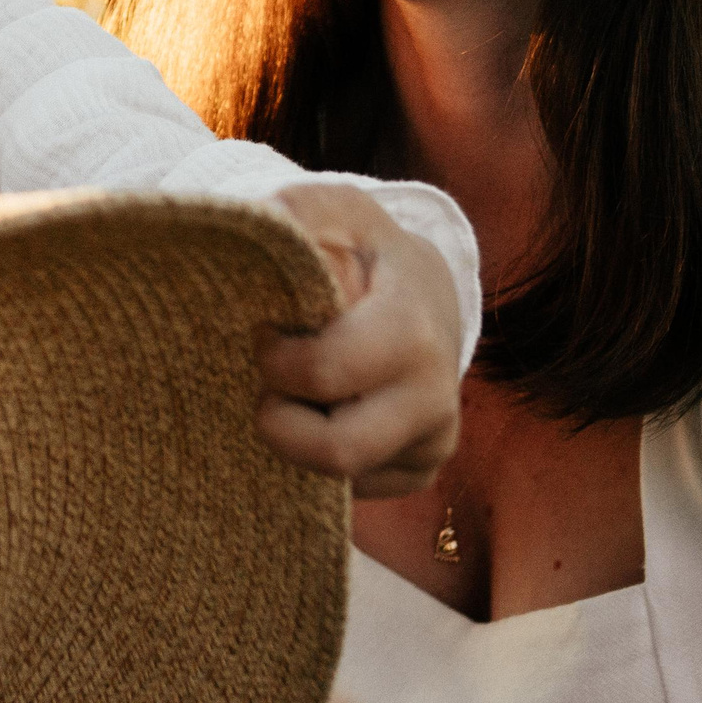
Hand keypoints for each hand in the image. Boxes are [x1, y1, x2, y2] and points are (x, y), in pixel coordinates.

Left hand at [255, 183, 462, 497]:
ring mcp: (434, 442)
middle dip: (281, 419)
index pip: (325, 374)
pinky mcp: (419, 473)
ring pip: (338, 478)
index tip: (268, 332)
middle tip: (273, 378)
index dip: (277, 360)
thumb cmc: (364, 249)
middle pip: (336, 452)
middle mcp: (436, 396)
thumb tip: (265, 221)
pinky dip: (320, 455)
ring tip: (299, 390)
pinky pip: (350, 491)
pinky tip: (325, 409)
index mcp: (413, 329)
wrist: (423, 289)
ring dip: (299, 437)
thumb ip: (296, 211)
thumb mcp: (335, 213)